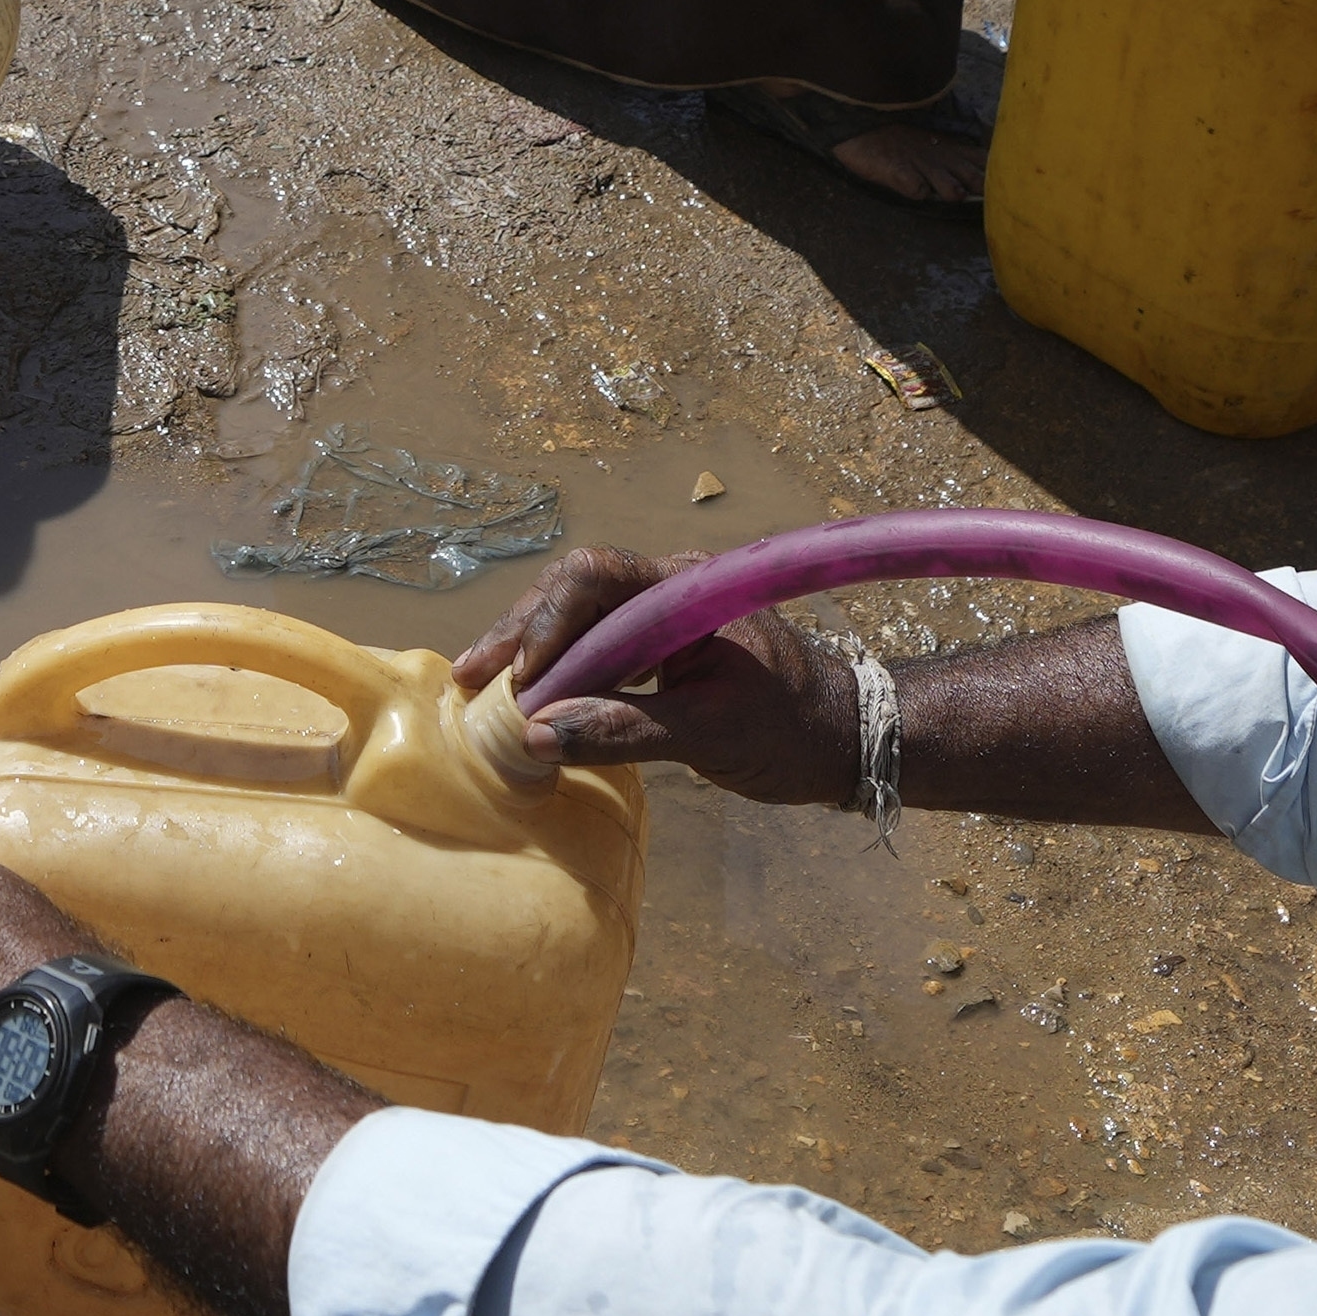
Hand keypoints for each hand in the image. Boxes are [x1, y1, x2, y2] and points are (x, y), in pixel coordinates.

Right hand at [453, 546, 855, 803]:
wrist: (845, 738)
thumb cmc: (793, 732)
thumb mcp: (710, 737)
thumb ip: (625, 731)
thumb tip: (537, 735)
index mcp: (685, 591)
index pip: (595, 577)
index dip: (548, 625)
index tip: (523, 684)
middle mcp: (667, 590)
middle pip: (571, 590)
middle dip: (520, 634)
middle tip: (471, 679)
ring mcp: (660, 617)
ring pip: (575, 616)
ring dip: (529, 651)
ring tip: (478, 684)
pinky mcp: (656, 648)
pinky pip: (593, 645)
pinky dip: (555, 670)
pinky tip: (523, 696)